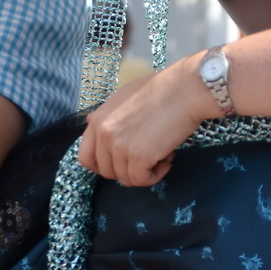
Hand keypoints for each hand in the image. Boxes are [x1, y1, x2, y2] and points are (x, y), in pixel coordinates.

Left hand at [77, 61, 205, 186]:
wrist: (184, 89)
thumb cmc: (160, 90)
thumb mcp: (123, 97)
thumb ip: (107, 115)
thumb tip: (92, 122)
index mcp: (97, 120)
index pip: (85, 157)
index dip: (103, 165)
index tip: (120, 163)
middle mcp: (103, 134)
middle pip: (106, 171)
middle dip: (126, 169)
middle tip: (146, 157)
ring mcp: (119, 146)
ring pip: (126, 178)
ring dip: (145, 170)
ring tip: (161, 152)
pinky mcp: (138, 156)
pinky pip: (142, 180)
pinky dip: (156, 175)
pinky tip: (167, 159)